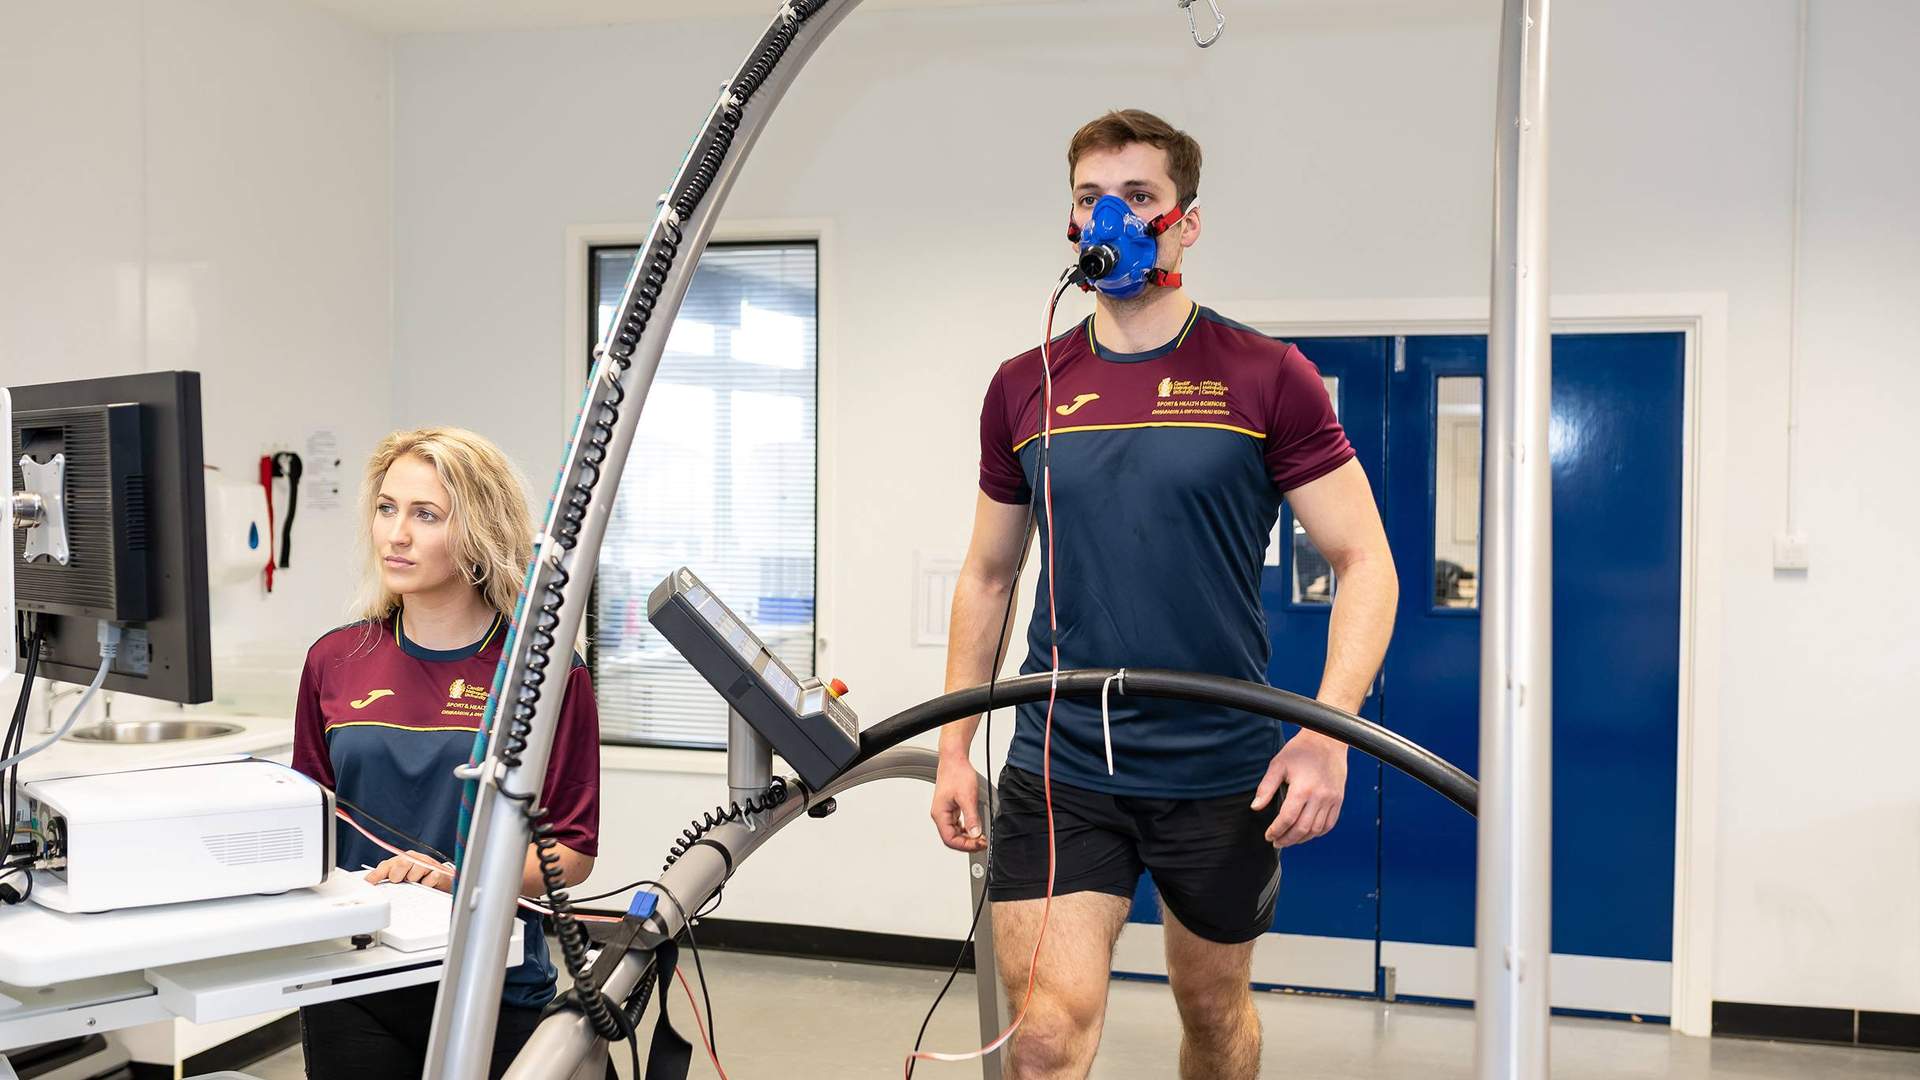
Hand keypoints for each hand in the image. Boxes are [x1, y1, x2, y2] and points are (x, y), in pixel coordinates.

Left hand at [366, 850, 453, 891]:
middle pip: (401, 863)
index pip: (385, 865)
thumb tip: (368, 884)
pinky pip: (431, 877)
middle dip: (397, 875)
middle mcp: (412, 859)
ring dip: (414, 879)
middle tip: (400, 881)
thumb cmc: (419, 879)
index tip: (367, 883)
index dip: (376, 875)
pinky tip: (428, 884)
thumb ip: (386, 879)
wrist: (442, 880)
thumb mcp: (401, 879)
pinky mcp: (439, 871)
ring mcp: (426, 864)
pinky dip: (428, 883)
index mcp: (400, 861)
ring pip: (416, 870)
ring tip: (417, 882)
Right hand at [930, 754, 986, 852]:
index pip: (950, 839)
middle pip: (951, 838)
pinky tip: (975, 828)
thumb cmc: (957, 773)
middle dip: (967, 843)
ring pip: (954, 833)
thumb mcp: (967, 797)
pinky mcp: (951, 808)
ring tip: (980, 836)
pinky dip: (966, 829)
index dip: (965, 845)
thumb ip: (971, 817)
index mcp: (940, 814)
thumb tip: (975, 834)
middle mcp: (940, 815)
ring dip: (967, 837)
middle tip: (982, 842)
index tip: (978, 844)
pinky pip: (957, 825)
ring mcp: (945, 812)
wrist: (954, 760)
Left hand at [1251, 732, 1347, 847]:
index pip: (1287, 818)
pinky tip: (1306, 833)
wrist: (1327, 740)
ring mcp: (1331, 799)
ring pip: (1316, 829)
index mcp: (1303, 788)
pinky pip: (1329, 824)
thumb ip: (1266, 787)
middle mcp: (1320, 797)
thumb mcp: (1278, 765)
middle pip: (1302, 828)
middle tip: (1277, 842)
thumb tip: (1256, 807)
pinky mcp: (1338, 800)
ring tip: (1289, 839)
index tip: (1268, 835)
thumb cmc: (1300, 750)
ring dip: (1302, 839)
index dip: (1276, 830)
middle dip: (1287, 839)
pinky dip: (1317, 832)